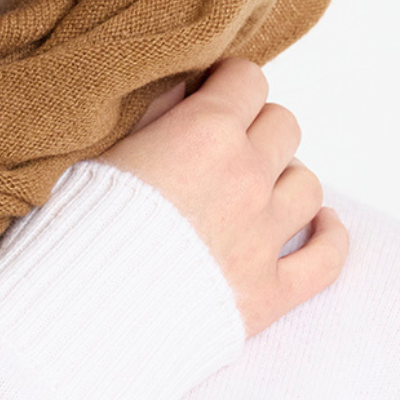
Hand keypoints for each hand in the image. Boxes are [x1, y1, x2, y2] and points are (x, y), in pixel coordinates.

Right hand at [97, 58, 347, 336]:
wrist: (74, 320)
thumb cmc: (71, 235)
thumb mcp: (95, 153)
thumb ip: (148, 116)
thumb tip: (182, 91)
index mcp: (202, 134)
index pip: (247, 79)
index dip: (227, 83)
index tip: (210, 95)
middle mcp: (244, 178)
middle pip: (283, 125)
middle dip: (255, 129)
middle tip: (223, 147)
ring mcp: (262, 238)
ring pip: (308, 184)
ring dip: (283, 180)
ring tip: (256, 189)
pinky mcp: (268, 294)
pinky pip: (327, 258)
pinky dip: (328, 237)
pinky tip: (319, 227)